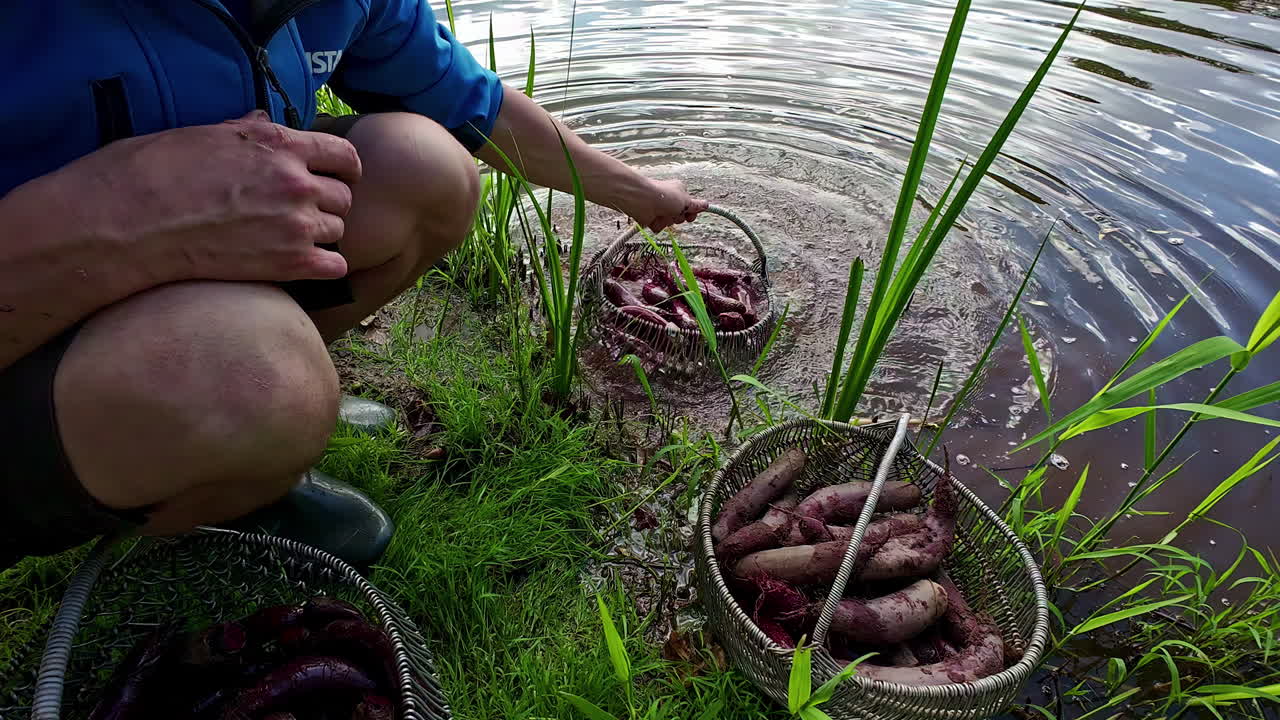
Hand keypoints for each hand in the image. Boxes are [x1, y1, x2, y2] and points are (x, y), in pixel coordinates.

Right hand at [54, 110, 360, 282]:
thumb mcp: (202, 134)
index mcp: (279, 144)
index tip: (337, 178)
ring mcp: (295, 223)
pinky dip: (322, 266)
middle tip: (300, 213)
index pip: (344, 156)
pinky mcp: (289, 263)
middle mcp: (296, 181)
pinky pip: (334, 266)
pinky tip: (299, 265)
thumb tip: (266, 120)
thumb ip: (246, 131)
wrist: (127, 223)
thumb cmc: (151, 172)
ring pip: (338, 231)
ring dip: (320, 235)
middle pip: (343, 197)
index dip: (344, 169)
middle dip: (326, 204)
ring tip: (288, 238)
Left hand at [626, 178, 708, 232]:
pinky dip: (657, 224)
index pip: (690, 206)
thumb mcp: (686, 200)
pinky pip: (659, 227)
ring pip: (670, 223)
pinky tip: (653, 218)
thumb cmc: (666, 196)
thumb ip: (696, 205)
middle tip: (673, 211)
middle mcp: (670, 200)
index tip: (689, 214)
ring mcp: (660, 210)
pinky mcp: (651, 218)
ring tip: (661, 213)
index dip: (691, 212)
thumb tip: (707, 204)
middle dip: (678, 217)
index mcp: (679, 192)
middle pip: (681, 217)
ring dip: (667, 220)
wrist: (642, 200)